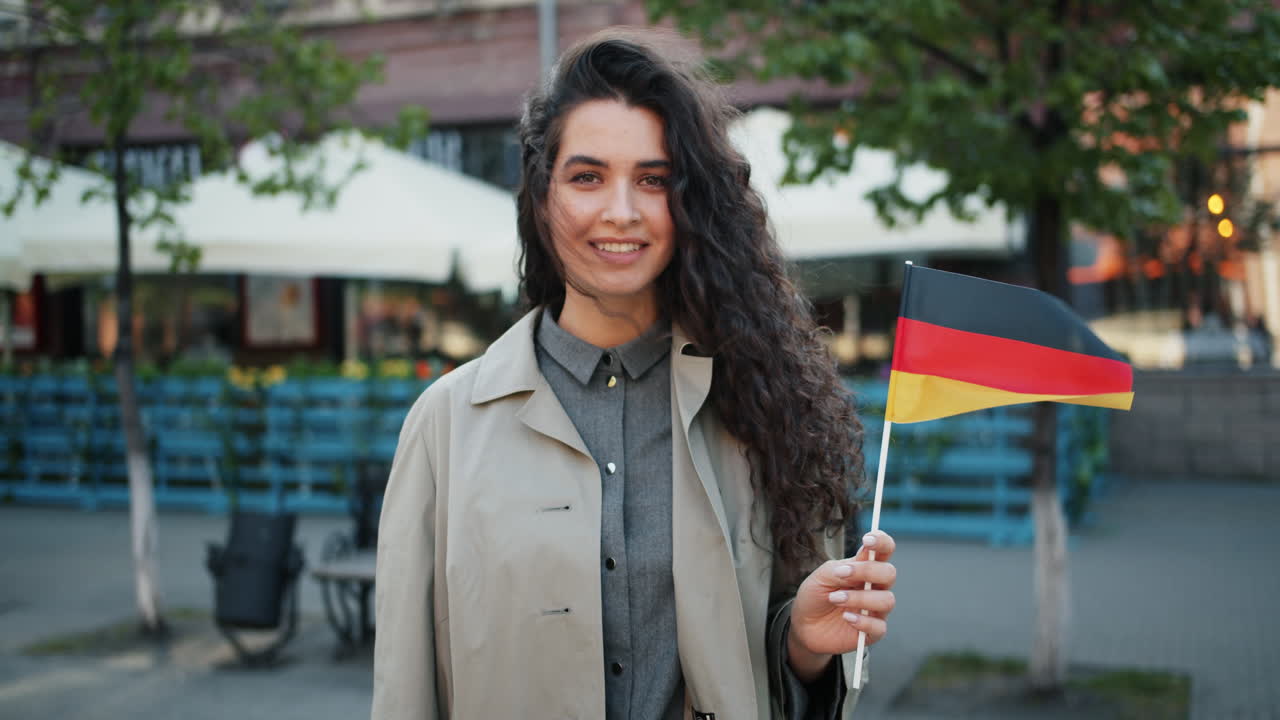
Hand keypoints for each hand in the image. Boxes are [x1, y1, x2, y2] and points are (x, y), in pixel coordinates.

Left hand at [786, 531, 896, 680]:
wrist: (804, 626)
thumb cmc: (815, 597)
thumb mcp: (820, 578)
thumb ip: (838, 569)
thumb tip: (854, 567)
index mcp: (863, 568)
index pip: (884, 550)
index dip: (881, 542)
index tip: (868, 540)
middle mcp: (874, 587)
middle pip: (889, 573)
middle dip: (868, 571)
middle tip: (842, 575)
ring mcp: (875, 609)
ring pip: (887, 600)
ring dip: (860, 598)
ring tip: (835, 599)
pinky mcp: (872, 631)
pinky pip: (879, 626)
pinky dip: (862, 621)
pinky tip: (846, 617)